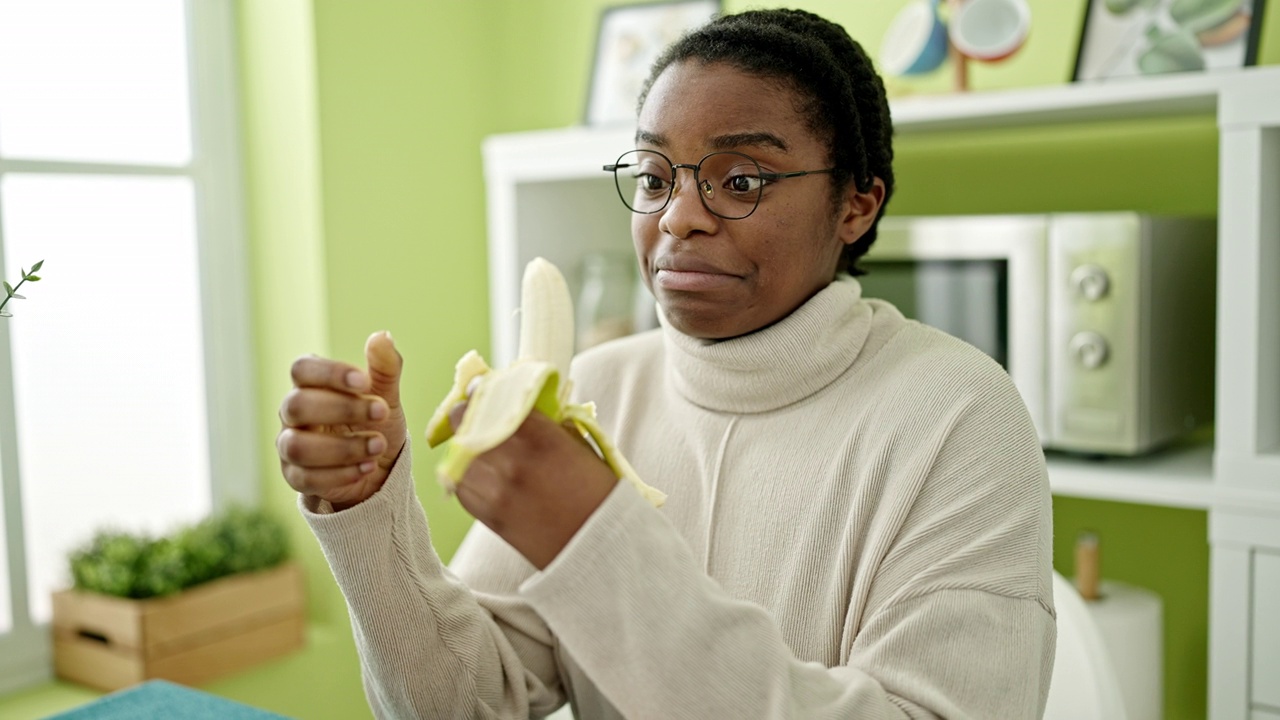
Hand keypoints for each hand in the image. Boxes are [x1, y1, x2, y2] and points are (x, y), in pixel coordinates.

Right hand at [278, 331, 405, 510]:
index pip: (301, 369)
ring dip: (342, 447)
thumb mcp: (385, 394)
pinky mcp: (296, 477)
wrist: (379, 467)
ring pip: (297, 446)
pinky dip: (341, 474)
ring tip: (378, 446)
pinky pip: (307, 478)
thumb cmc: (375, 422)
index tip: (364, 382)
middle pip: (296, 406)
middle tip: (381, 413)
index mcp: (310, 385)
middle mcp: (292, 414)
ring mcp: (290, 446)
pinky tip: (367, 467)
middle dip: (342, 409)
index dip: (329, 373)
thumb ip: (384, 367)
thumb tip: (382, 336)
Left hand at [450, 405, 617, 568]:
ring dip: (464, 446)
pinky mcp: (489, 516)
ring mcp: (497, 491)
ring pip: (457, 455)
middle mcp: (513, 462)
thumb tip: (521, 410)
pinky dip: (466, 477)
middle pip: (466, 423)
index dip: (483, 391)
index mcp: (542, 439)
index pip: (496, 400)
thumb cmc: (599, 497)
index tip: (481, 388)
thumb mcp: (581, 448)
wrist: (601, 549)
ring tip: (477, 445)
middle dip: (468, 415)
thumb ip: (547, 426)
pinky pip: (461, 487)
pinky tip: (481, 475)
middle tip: (473, 412)